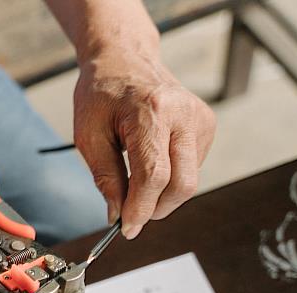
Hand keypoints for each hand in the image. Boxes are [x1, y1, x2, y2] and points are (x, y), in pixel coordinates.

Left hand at [74, 52, 215, 238]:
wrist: (124, 59)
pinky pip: (192, 168)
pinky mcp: (207, 125)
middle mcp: (184, 114)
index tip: (126, 228)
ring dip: (161, 194)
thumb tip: (117, 216)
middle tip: (131, 215)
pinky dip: (170, 177)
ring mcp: (201, 119)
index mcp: (152, 112)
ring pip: (189, 181)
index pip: (154, 175)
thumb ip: (105, 177)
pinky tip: (151, 159)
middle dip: (155, 209)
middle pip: (182, 185)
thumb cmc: (101, 94)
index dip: (140, 208)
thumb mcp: (89, 135)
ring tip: (135, 177)